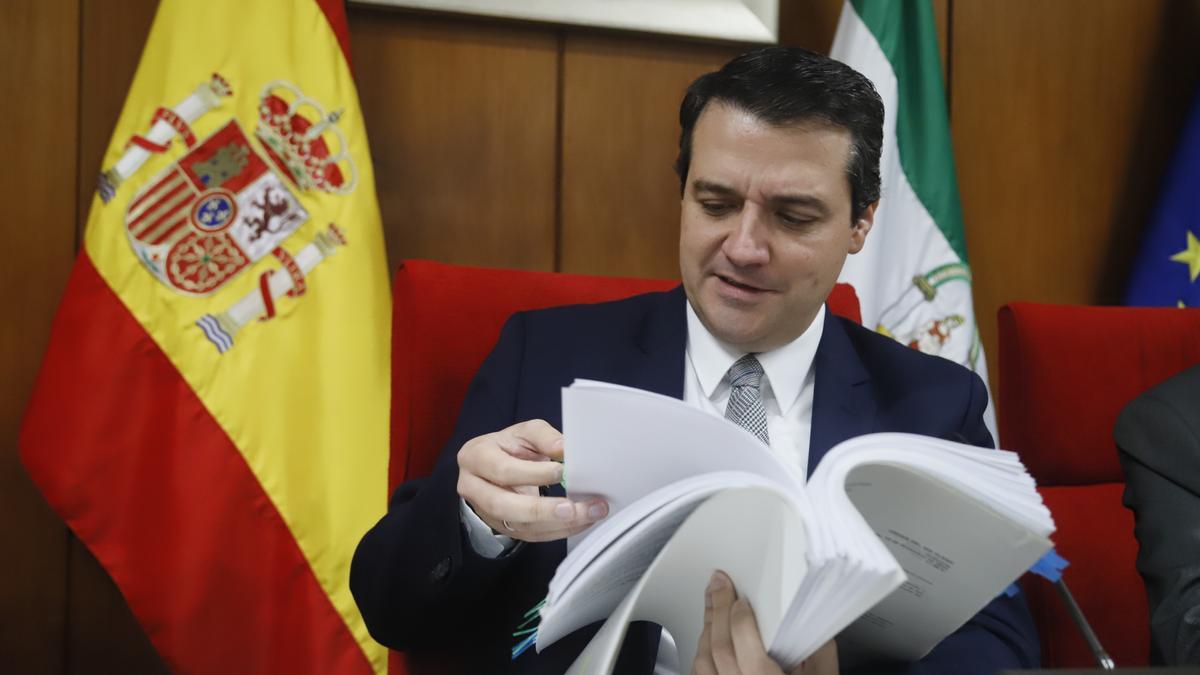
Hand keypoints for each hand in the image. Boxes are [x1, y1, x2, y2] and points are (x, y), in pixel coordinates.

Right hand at [457, 419, 607, 541]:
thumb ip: (545, 437)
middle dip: (543, 509)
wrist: (495, 466)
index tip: (561, 471)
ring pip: (519, 525)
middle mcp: (474, 488)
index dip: (532, 473)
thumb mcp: (524, 432)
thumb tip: (564, 448)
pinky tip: (581, 521)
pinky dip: (559, 530)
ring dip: (557, 523)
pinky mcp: (503, 527)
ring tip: (587, 514)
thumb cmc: (509, 447)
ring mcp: (486, 512)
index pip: (502, 470)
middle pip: (504, 505)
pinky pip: (532, 535)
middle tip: (573, 507)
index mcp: (476, 457)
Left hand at [692, 571, 837, 674]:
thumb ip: (820, 650)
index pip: (749, 654)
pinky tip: (708, 639)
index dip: (740, 620)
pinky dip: (701, 654)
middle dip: (717, 611)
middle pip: (720, 652)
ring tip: (713, 605)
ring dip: (706, 629)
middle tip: (718, 585)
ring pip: (703, 663)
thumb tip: (812, 615)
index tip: (741, 598)